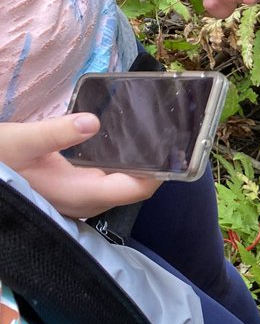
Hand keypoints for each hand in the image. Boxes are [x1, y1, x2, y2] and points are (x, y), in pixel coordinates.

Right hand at [0, 114, 159, 216]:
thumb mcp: (21, 142)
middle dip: (153, 163)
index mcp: (83, 193)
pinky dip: (119, 163)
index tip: (174, 148)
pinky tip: (122, 141)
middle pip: (135, 186)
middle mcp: (88, 202)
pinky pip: (107, 180)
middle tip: (168, 132)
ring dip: (137, 163)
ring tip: (152, 133)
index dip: (160, 172)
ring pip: (121, 183)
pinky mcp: (75, 192)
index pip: (137, 189)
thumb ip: (55, 133)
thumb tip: (92, 121)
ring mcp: (82, 199)